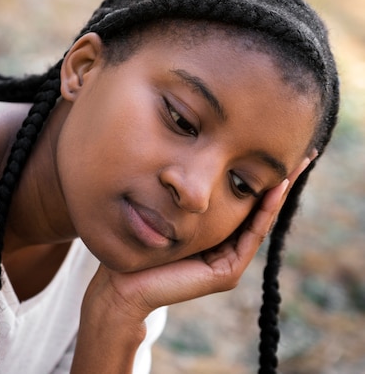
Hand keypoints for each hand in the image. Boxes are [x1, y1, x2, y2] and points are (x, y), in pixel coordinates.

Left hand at [84, 151, 316, 323]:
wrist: (121, 282)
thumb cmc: (137, 241)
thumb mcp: (165, 206)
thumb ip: (183, 190)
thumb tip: (190, 154)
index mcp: (214, 233)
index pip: (243, 199)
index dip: (261, 174)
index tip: (276, 143)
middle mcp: (225, 247)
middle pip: (258, 208)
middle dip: (281, 180)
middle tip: (304, 152)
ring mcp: (228, 261)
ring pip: (260, 220)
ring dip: (279, 192)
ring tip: (298, 164)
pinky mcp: (225, 273)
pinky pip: (250, 236)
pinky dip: (263, 212)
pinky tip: (274, 187)